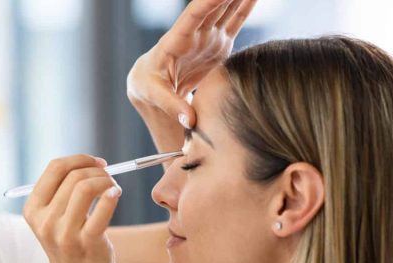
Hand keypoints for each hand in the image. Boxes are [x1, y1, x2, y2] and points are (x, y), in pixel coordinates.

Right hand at [23, 155, 120, 262]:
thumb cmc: (70, 245)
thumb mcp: (54, 218)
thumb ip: (62, 192)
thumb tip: (90, 163)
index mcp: (33, 209)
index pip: (55, 168)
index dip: (79, 159)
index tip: (96, 163)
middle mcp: (45, 221)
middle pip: (73, 176)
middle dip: (97, 170)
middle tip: (109, 178)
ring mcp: (65, 234)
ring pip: (86, 187)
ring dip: (106, 180)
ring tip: (113, 188)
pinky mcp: (87, 243)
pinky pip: (103, 207)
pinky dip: (112, 195)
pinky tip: (116, 194)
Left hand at [127, 0, 257, 128]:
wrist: (151, 83)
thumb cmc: (148, 86)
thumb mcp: (154, 95)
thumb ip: (171, 105)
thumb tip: (189, 120)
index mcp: (176, 40)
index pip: (194, 15)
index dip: (209, 1)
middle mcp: (193, 34)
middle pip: (213, 7)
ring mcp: (207, 38)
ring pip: (226, 10)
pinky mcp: (217, 45)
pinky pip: (234, 23)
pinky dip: (244, 8)